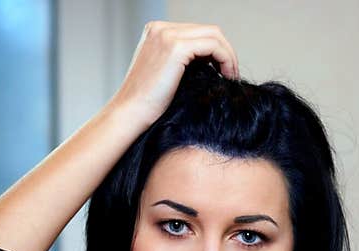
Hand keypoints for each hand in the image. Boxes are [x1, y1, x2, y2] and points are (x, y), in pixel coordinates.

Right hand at [108, 22, 238, 129]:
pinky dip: (225, 59)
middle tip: (229, 74)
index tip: (221, 71)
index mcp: (155, 32)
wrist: (129, 114)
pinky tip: (226, 77)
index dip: (213, 50)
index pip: (195, 32)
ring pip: (214, 36)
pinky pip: (214, 46)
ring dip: (228, 55)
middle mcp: (160, 28)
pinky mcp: (176, 47)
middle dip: (223, 51)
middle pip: (207, 30)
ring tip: (230, 77)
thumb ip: (181, 60)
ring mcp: (167, 35)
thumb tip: (210, 61)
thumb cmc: (145, 104)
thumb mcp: (163, 73)